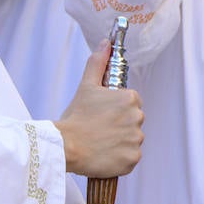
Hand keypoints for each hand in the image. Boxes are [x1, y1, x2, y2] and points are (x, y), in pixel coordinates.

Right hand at [54, 41, 144, 177]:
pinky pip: (130, 157)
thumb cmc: (75, 117)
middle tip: (98, 127)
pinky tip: (104, 153)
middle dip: (118, 124)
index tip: (101, 113)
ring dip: (119, 141)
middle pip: (132, 120)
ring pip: (131, 139)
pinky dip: (119, 157)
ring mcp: (136, 140)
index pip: (131, 102)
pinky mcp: (133, 159)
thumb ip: (98, 63)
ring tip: (99, 141)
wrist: (66, 146)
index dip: (115, 107)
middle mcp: (137, 118)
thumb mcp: (86, 86)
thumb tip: (106, 44)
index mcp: (129, 98)